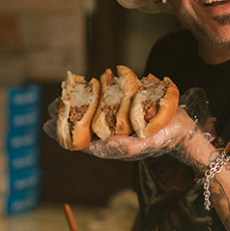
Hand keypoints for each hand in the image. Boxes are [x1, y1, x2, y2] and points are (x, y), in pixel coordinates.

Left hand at [43, 87, 215, 162]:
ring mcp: (119, 121)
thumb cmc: (164, 138)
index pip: (82, 141)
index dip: (64, 133)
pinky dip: (99, 93)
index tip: (47, 124)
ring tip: (65, 92)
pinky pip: (108, 102)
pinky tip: (91, 84)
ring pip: (94, 111)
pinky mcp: (127, 109)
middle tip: (52, 104)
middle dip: (68, 115)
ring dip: (80, 102)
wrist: (183, 127)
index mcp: (112, 145)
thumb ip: (125, 146)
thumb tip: (102, 144)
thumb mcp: (146, 143)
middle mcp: (112, 133)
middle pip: (84, 124)